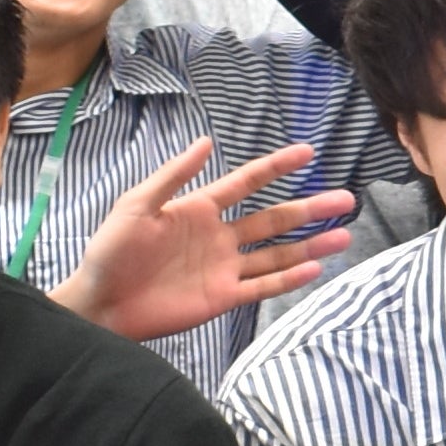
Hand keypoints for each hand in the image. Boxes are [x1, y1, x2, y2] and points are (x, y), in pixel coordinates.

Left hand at [56, 136, 353, 343]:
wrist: (101, 303)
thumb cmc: (110, 251)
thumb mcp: (136, 205)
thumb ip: (173, 176)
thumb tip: (206, 142)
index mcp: (199, 209)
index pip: (246, 183)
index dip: (276, 168)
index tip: (307, 153)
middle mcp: (219, 237)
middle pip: (273, 220)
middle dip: (309, 209)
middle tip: (345, 199)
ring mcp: (223, 268)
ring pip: (277, 253)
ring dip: (310, 246)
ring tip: (343, 236)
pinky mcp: (222, 297)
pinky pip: (262, 286)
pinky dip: (288, 279)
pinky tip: (314, 269)